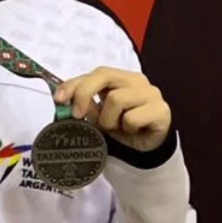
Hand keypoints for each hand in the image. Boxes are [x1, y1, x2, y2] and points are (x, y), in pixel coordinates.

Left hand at [55, 68, 171, 152]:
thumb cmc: (122, 129)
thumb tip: (66, 102)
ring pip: (117, 99)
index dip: (74, 84)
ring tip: (116, 128)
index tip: (59, 99)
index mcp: (121, 78)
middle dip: (85, 94)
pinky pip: (133, 118)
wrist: (146, 149)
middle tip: (78, 115)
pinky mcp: (161, 110)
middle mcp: (137, 81)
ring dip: (109, 120)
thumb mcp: (98, 117)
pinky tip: (133, 132)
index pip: (96, 73)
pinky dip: (127, 129)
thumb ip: (85, 106)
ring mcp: (151, 94)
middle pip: (105, 75)